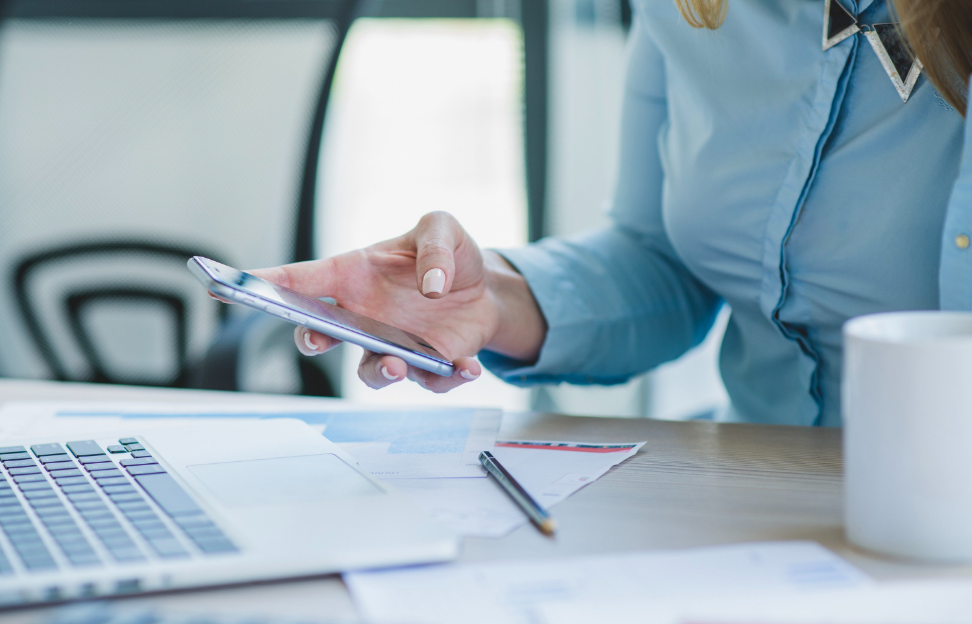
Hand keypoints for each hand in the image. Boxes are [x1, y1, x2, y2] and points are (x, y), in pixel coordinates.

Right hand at [245, 212, 545, 392]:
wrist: (484, 288)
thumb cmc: (448, 256)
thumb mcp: (441, 227)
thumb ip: (434, 246)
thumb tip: (430, 286)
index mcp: (354, 276)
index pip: (299, 280)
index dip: (259, 285)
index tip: (222, 288)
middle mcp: (365, 317)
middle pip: (320, 335)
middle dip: (311, 340)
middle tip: (318, 338)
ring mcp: (393, 346)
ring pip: (371, 371)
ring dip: (380, 371)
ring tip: (398, 363)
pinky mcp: (428, 366)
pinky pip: (432, 380)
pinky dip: (450, 377)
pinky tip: (467, 367)